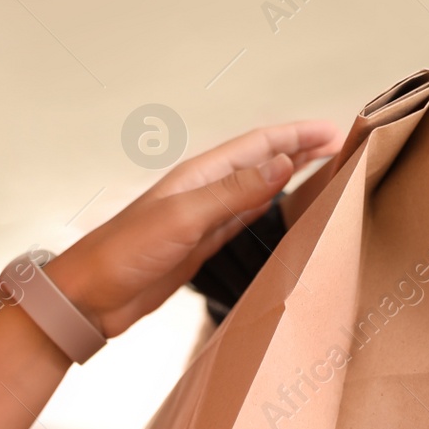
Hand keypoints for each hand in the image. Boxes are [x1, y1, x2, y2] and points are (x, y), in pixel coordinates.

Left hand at [51, 120, 340, 337]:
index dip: (296, 135)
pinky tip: (280, 206)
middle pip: (261, 162)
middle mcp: (203, 191)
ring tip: (320, 168)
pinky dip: (268, 208)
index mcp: (199, 176)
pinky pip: (244, 219)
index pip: (259, 145)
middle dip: (298, 149)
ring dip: (287, 176)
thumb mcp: (184, 218)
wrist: (90, 298)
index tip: (333, 131)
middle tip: (338, 145)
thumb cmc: (123, 254)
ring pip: (256, 188)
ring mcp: (203, 218)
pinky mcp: (200, 246)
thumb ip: (234, 192)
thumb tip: (282, 164)